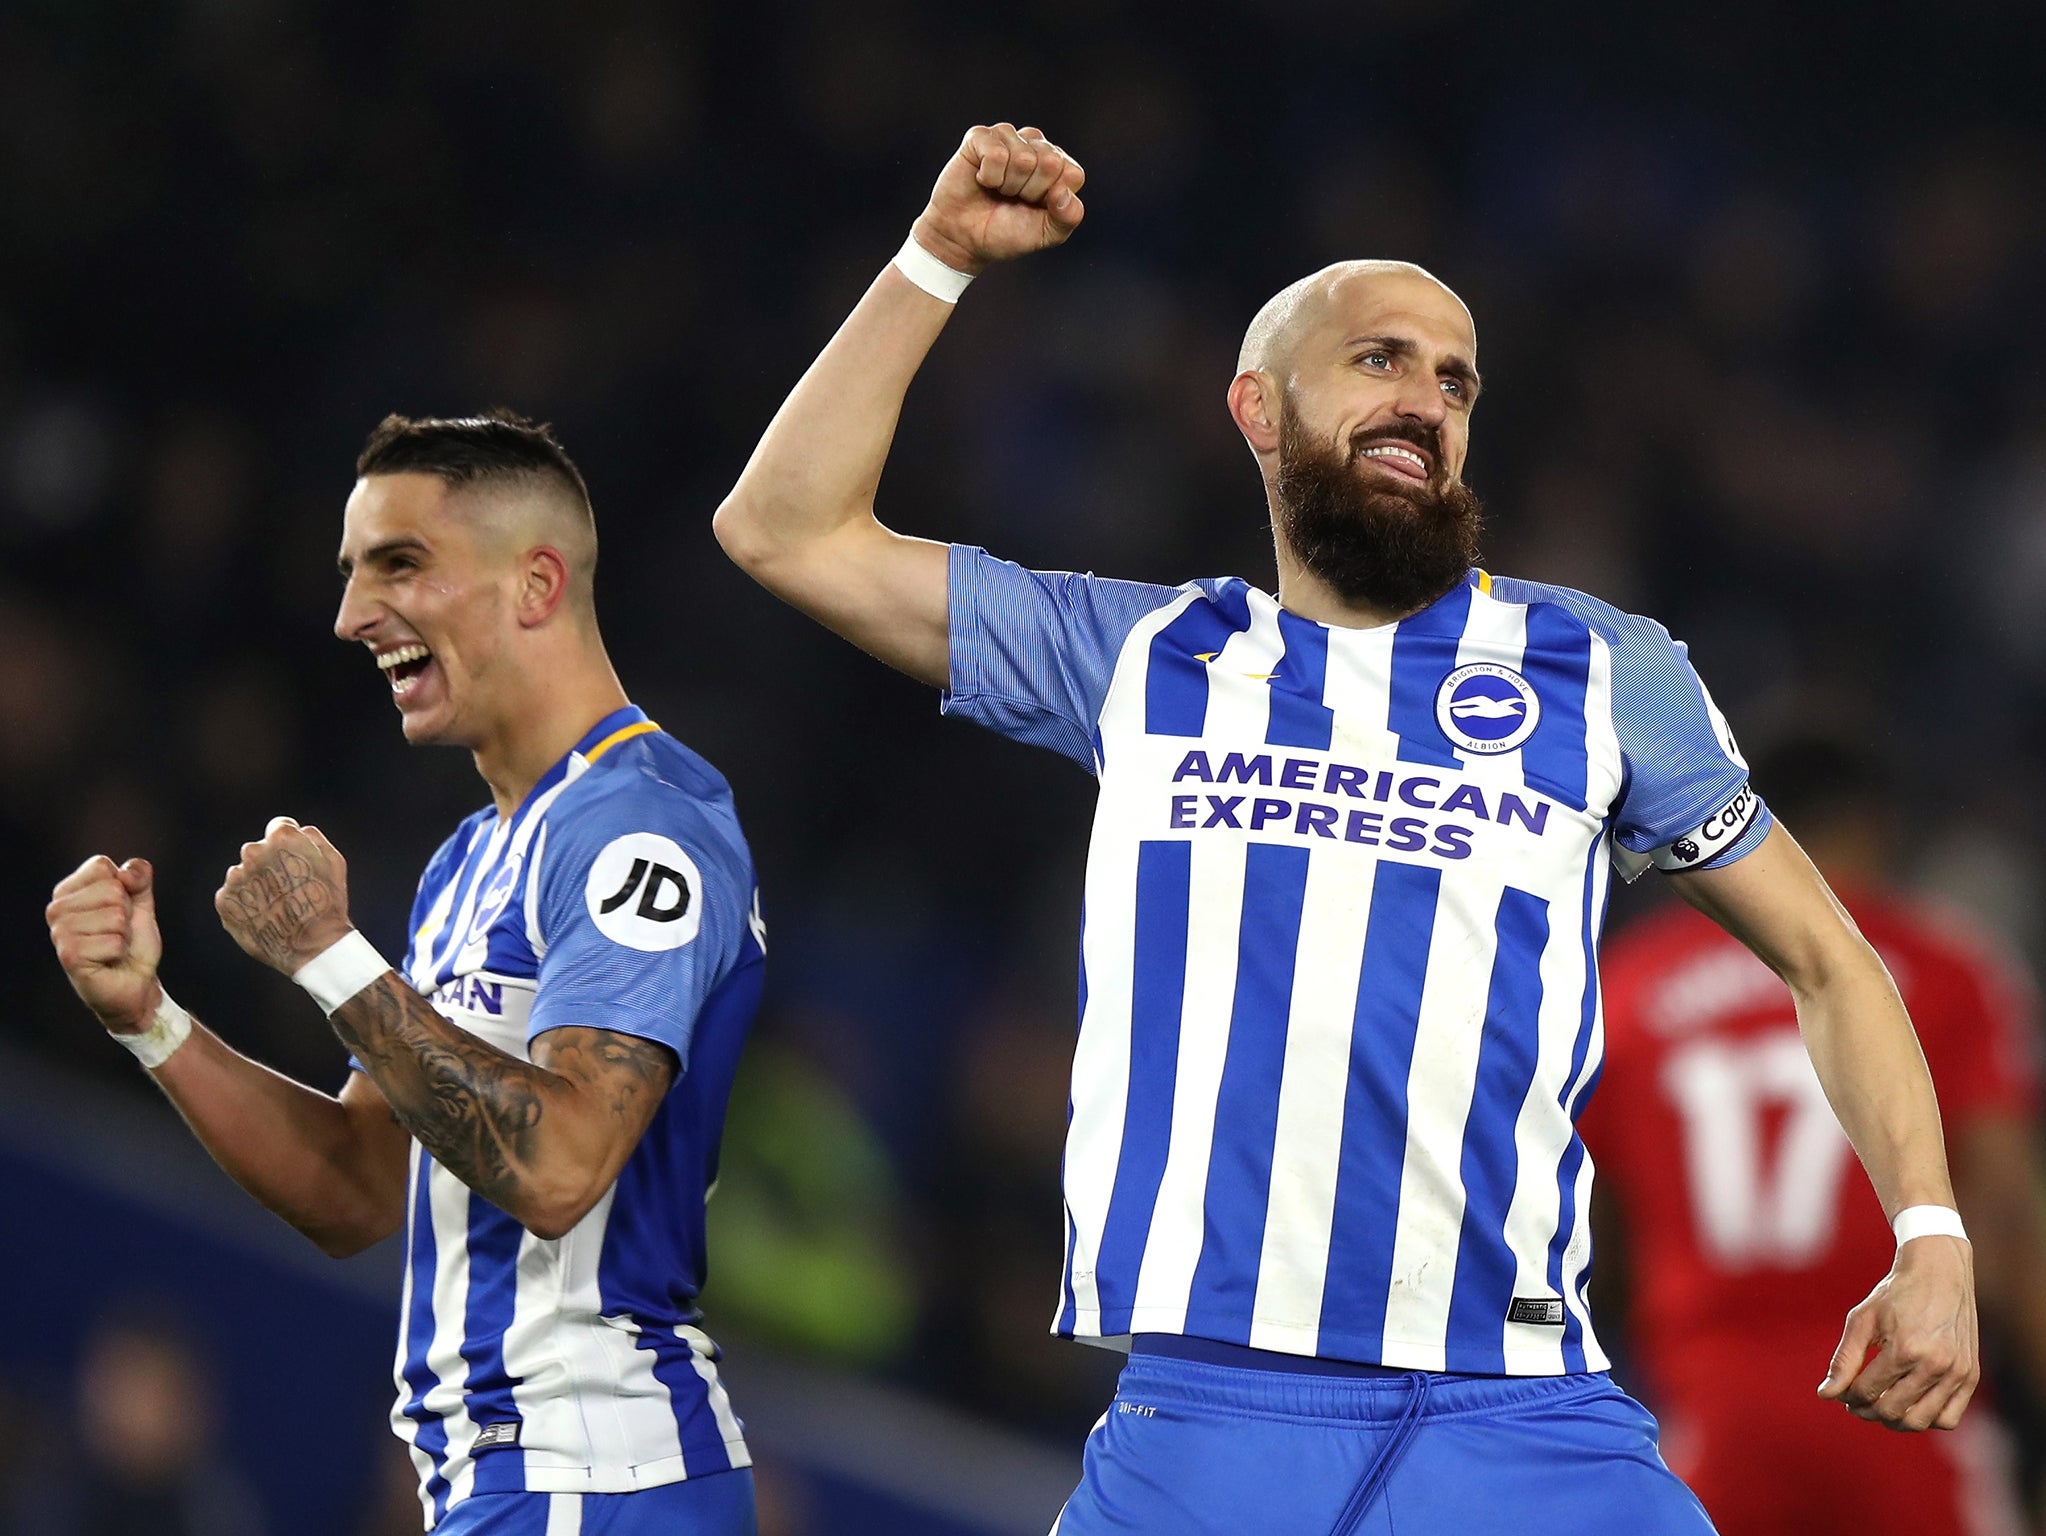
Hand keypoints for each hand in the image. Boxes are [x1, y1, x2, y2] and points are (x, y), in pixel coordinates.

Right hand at [48, 855, 164, 1032]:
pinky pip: (114, 941)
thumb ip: (138, 877)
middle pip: (112, 890)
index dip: (125, 888)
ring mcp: (60, 933)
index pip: (102, 866)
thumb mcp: (141, 903)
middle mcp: (57, 910)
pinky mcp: (70, 956)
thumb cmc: (133, 943)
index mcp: (68, 891)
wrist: (134, 982)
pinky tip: (108, 960)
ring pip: (116, 916)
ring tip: (113, 947)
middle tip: (118, 933)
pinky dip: (121, 951)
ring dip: (124, 935)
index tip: (121, 910)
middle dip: (127, 913)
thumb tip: (127, 871)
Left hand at [215, 817, 355, 975]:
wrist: (312, 946)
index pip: (278, 827)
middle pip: (257, 851)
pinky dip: (246, 904)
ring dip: (256, 885)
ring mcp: (236, 878)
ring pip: (243, 874)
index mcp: (280, 838)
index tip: (295, 861)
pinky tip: (264, 916)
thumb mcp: (333, 861)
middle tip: (288, 889)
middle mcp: (252, 852)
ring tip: (277, 907)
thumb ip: (312, 837)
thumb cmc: (327, 902)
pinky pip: (234, 896)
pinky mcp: (224, 902)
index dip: (289, 844)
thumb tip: (297, 829)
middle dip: (270, 864)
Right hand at [910, 123, 1085, 275]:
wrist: (964, 240)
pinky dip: (989, 176)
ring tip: (997, 190)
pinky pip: (996, 154)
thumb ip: (1068, 217)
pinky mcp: (981, 137)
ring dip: (1007, 184)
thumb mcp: (1046, 234)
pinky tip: (982, 179)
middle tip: (1013, 198)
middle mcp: (1036, 146)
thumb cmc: (1005, 233)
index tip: (1034, 207)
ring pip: (1023, 157)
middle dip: (1029, 190)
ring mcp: (1009, 137)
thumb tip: (1062, 191)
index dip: (1051, 198)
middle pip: (1049, 162)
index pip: (1072, 173)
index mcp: (1059, 167)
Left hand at [1818, 1235, 1978, 1429]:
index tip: (1842, 1392)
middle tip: (1856, 1402)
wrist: (1939, 1273)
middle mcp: (1935, 1365)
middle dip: (1866, 1411)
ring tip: (1879, 1406)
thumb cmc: (1895, 1294)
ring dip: (1894, 1421)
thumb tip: (1824, 1395)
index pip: (1867, 1392)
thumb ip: (1844, 1359)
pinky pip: (1949, 1419)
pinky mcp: (1971, 1377)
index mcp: (1905, 1349)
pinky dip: (1926, 1420)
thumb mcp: (1862, 1319)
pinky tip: (1908, 1405)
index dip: (1848, 1397)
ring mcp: (1957, 1374)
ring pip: (1920, 1422)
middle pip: (1892, 1411)